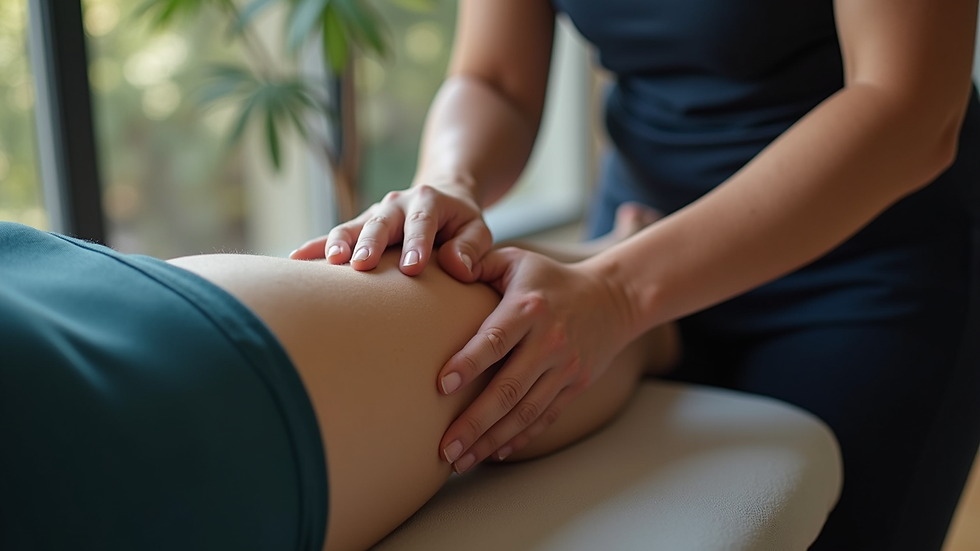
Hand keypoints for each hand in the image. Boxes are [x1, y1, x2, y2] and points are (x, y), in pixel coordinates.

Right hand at [289, 181, 492, 280]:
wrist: (440, 197)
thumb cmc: (461, 223)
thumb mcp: (478, 231)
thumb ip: (471, 248)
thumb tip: (457, 268)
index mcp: (429, 201)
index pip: (423, 222)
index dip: (417, 244)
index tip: (411, 269)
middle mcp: (397, 204)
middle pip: (381, 223)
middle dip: (370, 243)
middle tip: (360, 265)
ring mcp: (374, 215)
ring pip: (353, 226)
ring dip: (338, 242)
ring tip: (328, 262)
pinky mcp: (359, 227)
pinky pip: (336, 236)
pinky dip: (316, 247)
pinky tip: (296, 260)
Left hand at [437, 247, 635, 472]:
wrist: (612, 298)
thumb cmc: (549, 279)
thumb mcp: (516, 259)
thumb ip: (479, 262)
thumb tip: (445, 265)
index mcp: (529, 308)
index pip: (495, 339)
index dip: (469, 363)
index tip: (442, 386)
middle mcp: (549, 341)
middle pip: (508, 388)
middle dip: (474, 422)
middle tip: (444, 447)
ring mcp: (565, 367)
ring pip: (525, 411)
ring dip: (491, 439)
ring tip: (460, 461)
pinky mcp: (575, 385)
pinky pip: (544, 418)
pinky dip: (519, 438)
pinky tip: (494, 453)